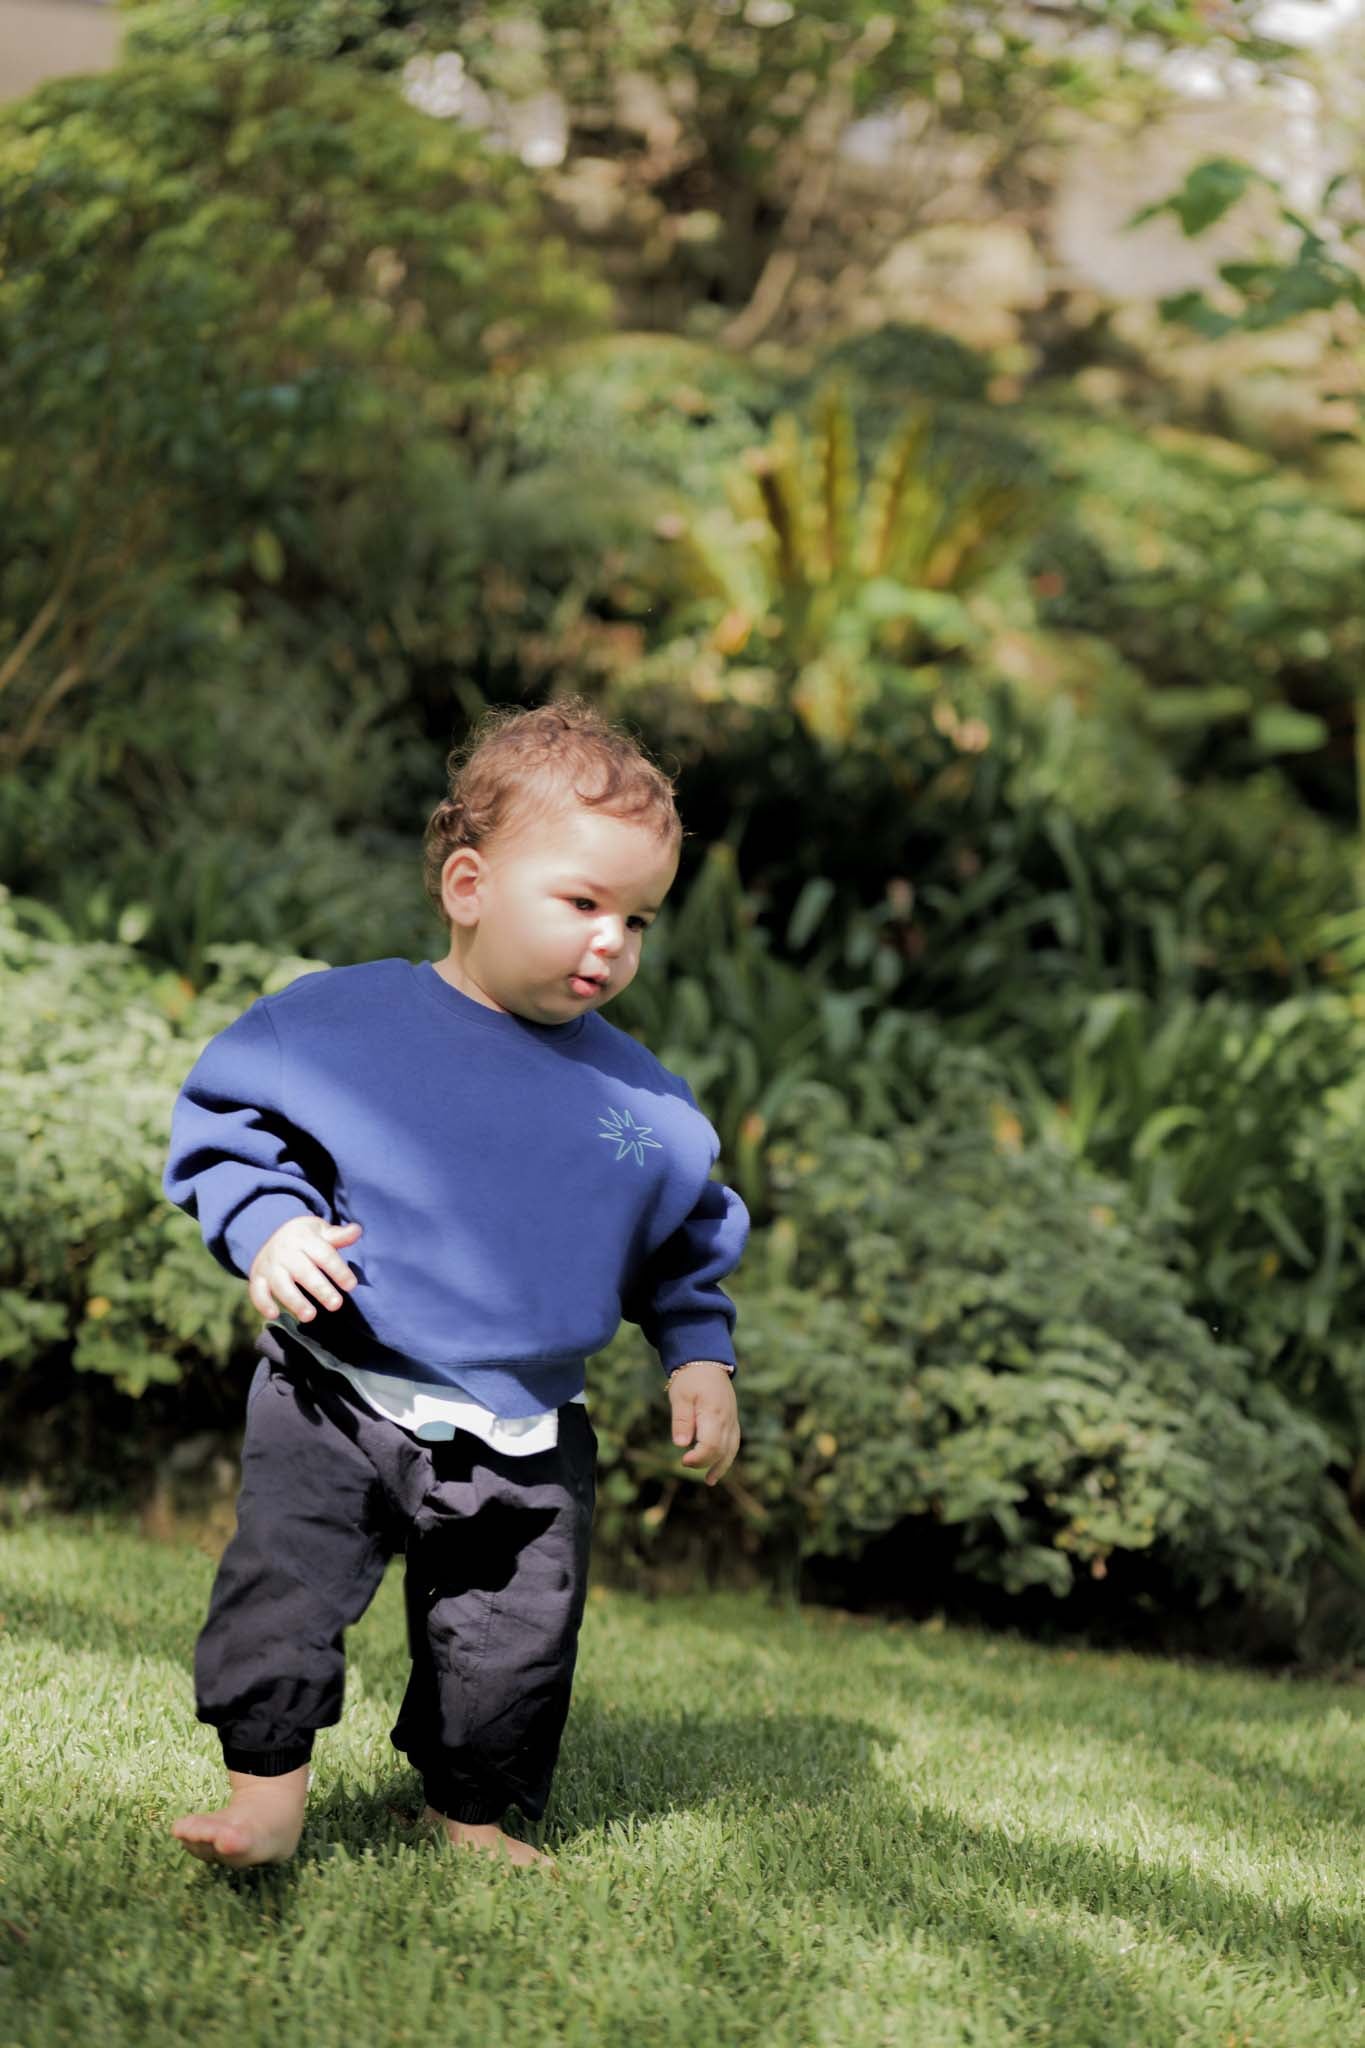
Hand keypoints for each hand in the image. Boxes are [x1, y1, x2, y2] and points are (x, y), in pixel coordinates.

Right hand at [248, 1217, 361, 1323]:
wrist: (273, 1234)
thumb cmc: (306, 1238)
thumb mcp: (321, 1231)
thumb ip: (339, 1235)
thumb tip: (357, 1231)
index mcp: (304, 1238)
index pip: (324, 1255)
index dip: (338, 1270)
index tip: (351, 1286)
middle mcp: (285, 1251)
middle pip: (304, 1272)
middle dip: (320, 1289)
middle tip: (336, 1305)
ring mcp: (270, 1265)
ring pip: (281, 1284)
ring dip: (295, 1301)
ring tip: (310, 1316)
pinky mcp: (258, 1277)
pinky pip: (257, 1291)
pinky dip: (262, 1303)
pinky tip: (274, 1315)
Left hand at [668, 1361, 739, 1486]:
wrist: (708, 1363)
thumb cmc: (691, 1379)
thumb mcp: (680, 1396)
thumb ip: (681, 1420)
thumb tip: (680, 1445)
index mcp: (714, 1413)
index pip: (711, 1445)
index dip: (698, 1458)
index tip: (683, 1460)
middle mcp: (727, 1420)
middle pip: (721, 1450)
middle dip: (705, 1462)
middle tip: (685, 1463)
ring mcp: (732, 1421)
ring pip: (731, 1449)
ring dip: (721, 1466)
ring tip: (709, 1481)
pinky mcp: (732, 1421)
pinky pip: (733, 1443)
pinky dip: (727, 1457)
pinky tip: (717, 1467)